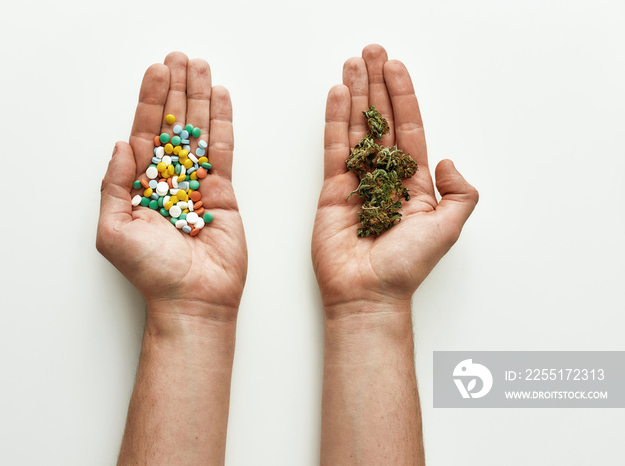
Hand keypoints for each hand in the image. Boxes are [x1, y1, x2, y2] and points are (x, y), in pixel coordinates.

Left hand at [97, 53, 246, 322]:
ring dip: (199, 99)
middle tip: (180, 59)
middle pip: (173, 126)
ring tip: (201, 68)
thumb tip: (123, 144)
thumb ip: (115, 185)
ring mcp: (198, 184)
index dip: (150, 102)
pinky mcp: (224, 193)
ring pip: (199, 132)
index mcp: (140, 186)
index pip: (145, 134)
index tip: (156, 73)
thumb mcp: (114, 230)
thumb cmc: (150, 273)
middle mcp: (169, 180)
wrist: (192, 299)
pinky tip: (220, 99)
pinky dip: (223, 124)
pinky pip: (223, 152)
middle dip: (176, 91)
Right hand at [312, 44, 477, 313]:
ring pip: (356, 128)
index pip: (408, 129)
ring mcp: (356, 181)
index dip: (402, 96)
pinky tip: (336, 96)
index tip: (395, 67)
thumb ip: (460, 192)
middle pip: (380, 120)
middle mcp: (384, 177)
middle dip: (376, 85)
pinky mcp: (332, 190)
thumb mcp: (449, 227)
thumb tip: (447, 159)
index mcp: (414, 183)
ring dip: (355, 94)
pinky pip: (333, 148)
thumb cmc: (408, 265)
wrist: (368, 292)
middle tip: (370, 53)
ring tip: (352, 64)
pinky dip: (334, 121)